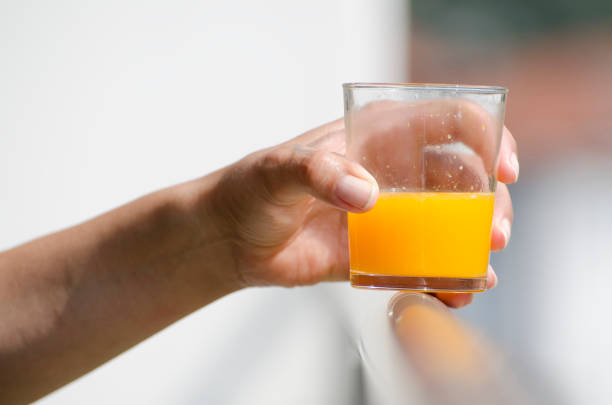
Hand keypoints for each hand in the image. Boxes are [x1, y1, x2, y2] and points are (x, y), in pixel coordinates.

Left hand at [210, 103, 517, 307]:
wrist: (231, 238)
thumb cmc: (249, 189)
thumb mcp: (277, 170)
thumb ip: (317, 172)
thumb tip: (365, 194)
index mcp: (377, 135)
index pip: (449, 122)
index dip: (487, 139)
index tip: (502, 170)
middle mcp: (392, 172)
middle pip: (464, 179)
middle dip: (488, 204)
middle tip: (492, 233)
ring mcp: (388, 215)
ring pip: (449, 225)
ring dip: (473, 246)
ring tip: (479, 271)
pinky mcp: (378, 253)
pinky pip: (421, 264)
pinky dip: (444, 279)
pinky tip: (456, 293)